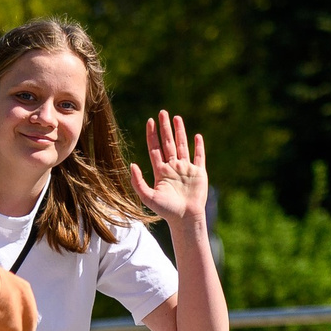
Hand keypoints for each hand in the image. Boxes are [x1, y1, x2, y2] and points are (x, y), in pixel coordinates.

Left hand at [128, 111, 207, 228]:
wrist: (185, 219)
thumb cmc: (166, 211)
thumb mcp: (148, 197)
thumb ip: (138, 182)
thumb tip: (132, 164)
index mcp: (161, 171)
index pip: (155, 148)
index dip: (152, 135)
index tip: (150, 121)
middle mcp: (173, 168)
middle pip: (168, 143)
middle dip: (165, 128)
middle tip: (162, 112)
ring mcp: (186, 169)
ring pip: (182, 146)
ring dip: (180, 132)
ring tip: (176, 118)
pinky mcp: (199, 173)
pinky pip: (199, 157)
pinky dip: (198, 146)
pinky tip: (197, 136)